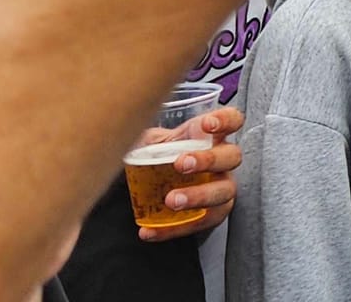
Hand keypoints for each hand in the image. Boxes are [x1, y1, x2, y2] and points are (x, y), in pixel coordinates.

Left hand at [137, 106, 243, 242]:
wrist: (162, 190)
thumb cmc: (162, 160)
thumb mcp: (153, 142)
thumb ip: (144, 138)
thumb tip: (118, 135)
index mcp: (210, 137)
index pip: (232, 121)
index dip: (226, 120)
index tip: (207, 125)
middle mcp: (222, 162)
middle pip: (231, 156)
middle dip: (208, 160)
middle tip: (182, 164)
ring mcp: (221, 188)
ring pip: (223, 192)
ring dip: (199, 196)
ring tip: (172, 200)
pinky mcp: (211, 216)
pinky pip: (199, 224)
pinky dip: (173, 230)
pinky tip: (149, 231)